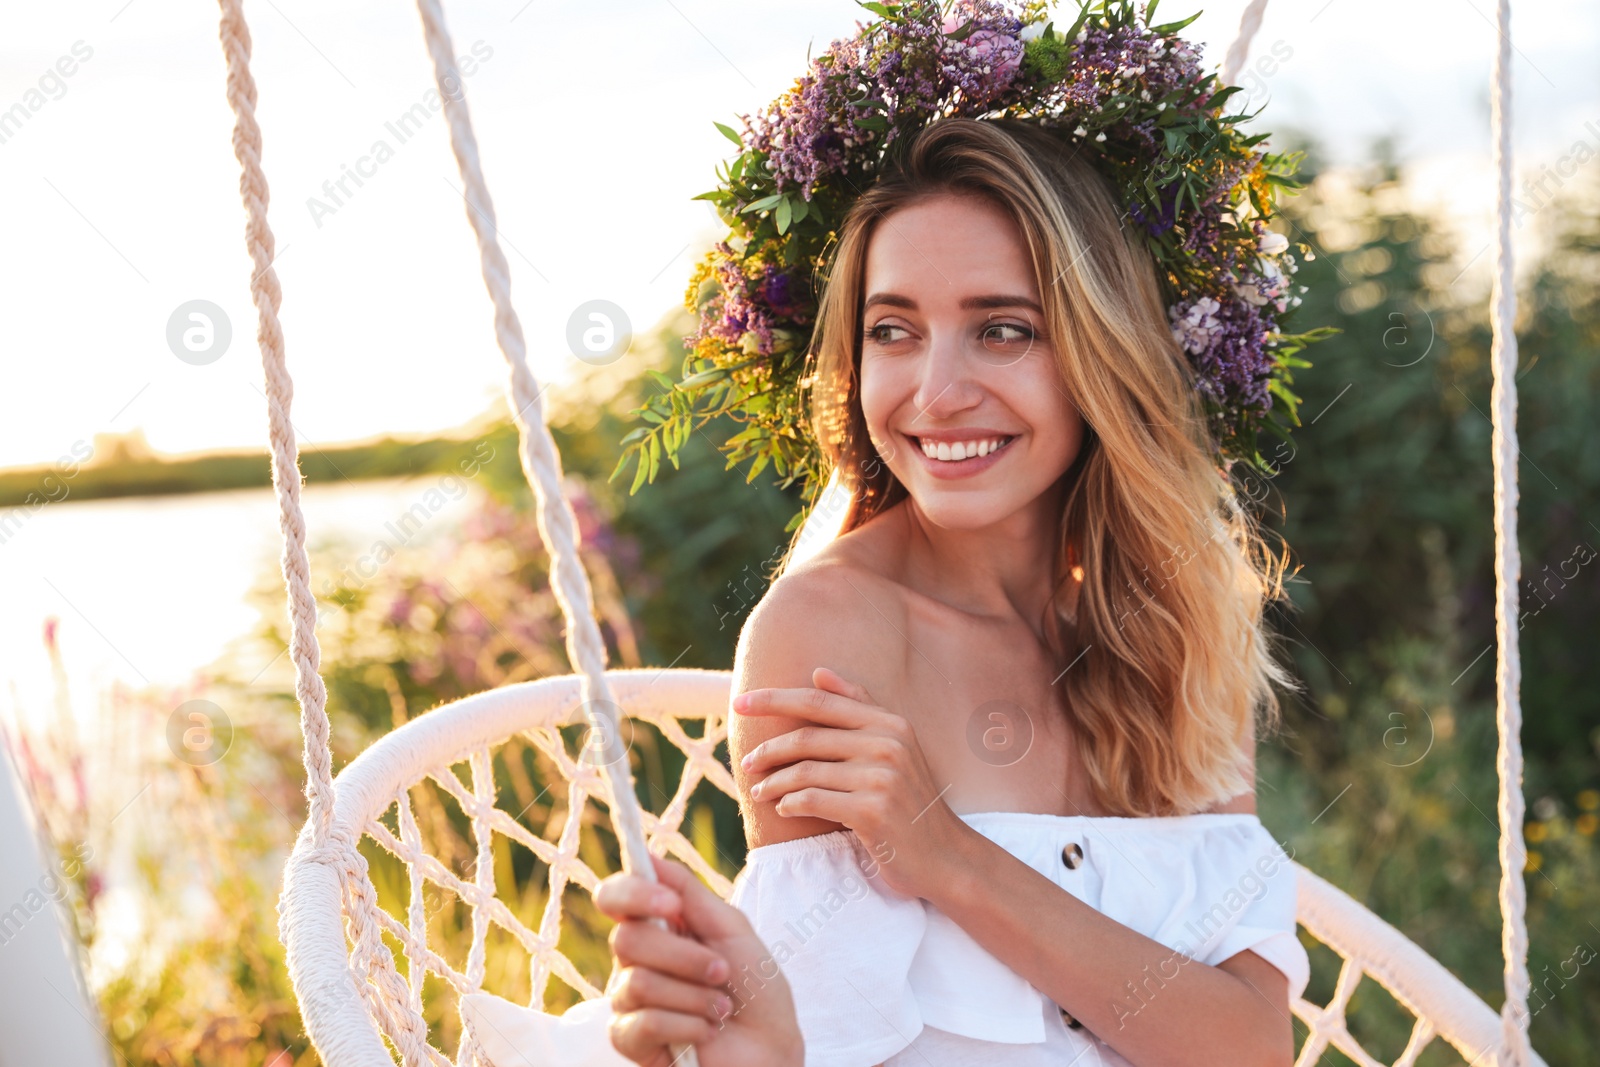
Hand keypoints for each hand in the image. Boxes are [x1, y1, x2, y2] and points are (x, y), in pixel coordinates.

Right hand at [595, 854, 802, 1066]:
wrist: (770, 1049)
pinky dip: (688, 1026)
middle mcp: (635, 960)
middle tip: (721, 972)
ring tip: (720, 1009)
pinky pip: (643, 1023)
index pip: (615, 897)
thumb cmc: (755, 988)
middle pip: (626, 940)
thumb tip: (650, 856)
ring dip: (694, 997)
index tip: (670, 904)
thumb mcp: (731, 930)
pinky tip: (705, 1033)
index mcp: (658, 926)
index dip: (633, 894)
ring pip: (637, 982)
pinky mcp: (629, 1040)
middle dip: (684, 957)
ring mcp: (628, 1001)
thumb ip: (690, 893)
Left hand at [734, 665, 964, 900]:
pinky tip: (784, 810)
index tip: (739, 703)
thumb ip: (859, 706)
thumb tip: (819, 671)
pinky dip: (790, 804)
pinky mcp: (872, 811)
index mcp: (890, 722)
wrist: (946, 856)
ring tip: (760, 792)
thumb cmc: (911, 801)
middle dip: (769, 749)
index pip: (819, 700)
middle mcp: (887, 743)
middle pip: (807, 736)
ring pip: (805, 771)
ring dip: (773, 783)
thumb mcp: (894, 747)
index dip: (774, 699)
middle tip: (748, 763)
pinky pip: (813, 800)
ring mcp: (881, 777)